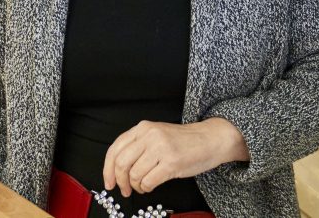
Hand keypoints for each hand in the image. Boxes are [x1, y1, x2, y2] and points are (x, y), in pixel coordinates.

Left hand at [103, 117, 248, 196]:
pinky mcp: (172, 162)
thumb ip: (138, 145)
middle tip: (124, 190)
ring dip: (136, 186)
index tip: (109, 182)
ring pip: (134, 175)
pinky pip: (148, 182)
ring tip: (143, 186)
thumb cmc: (183, 141)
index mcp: (143, 128)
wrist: (211, 138)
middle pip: (121, 164)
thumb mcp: (157, 135)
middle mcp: (150, 135)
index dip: (107, 170)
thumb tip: (116, 169)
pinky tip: (151, 186)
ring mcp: (161, 148)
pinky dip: (146, 188)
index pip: (115, 149)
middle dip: (120, 181)